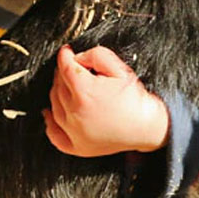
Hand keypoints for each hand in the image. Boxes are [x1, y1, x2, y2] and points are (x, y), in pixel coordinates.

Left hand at [43, 45, 169, 156]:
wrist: (149, 127)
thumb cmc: (135, 99)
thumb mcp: (119, 68)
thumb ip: (96, 55)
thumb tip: (77, 58)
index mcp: (84, 92)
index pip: (64, 67)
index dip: (65, 55)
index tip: (66, 51)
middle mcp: (75, 113)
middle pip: (58, 85)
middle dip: (63, 72)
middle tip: (74, 67)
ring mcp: (74, 132)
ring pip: (54, 105)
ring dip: (58, 92)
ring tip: (68, 86)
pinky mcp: (78, 147)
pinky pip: (54, 134)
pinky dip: (50, 122)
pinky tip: (49, 114)